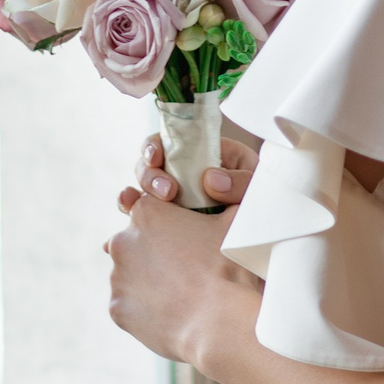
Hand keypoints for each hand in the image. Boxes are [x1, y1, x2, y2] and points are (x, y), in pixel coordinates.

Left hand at [105, 188, 259, 368]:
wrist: (220, 322)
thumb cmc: (228, 268)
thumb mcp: (234, 221)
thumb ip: (224, 201)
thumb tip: (228, 191)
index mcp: (146, 213)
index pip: (150, 208)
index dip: (168, 221)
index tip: (183, 235)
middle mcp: (122, 241)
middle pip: (135, 241)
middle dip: (154, 250)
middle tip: (184, 266)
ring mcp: (117, 277)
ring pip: (130, 273)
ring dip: (148, 279)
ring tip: (180, 292)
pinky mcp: (116, 308)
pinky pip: (129, 304)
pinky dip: (144, 307)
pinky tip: (170, 311)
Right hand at [125, 134, 257, 209]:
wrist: (260, 244)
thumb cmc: (261, 207)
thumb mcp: (258, 189)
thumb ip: (241, 182)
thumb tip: (211, 180)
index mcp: (206, 154)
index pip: (173, 140)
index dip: (157, 145)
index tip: (156, 158)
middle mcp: (185, 173)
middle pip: (151, 163)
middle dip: (150, 175)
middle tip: (167, 192)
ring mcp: (174, 199)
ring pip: (142, 189)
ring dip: (138, 195)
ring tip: (148, 207)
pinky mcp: (167, 222)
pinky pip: (140, 217)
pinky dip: (128, 216)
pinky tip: (121, 219)